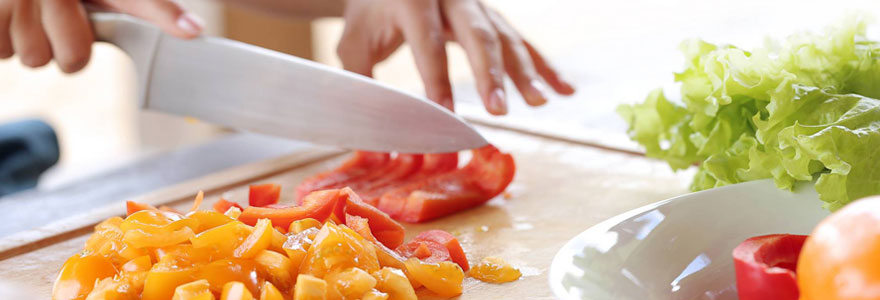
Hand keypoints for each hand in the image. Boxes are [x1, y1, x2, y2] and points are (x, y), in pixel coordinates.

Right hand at [0, 0, 203, 72]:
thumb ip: (146, 8)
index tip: (191, 30)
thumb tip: (191, 30)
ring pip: (36, 59)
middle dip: (69, 50)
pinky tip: (11, 17)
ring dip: (32, 44)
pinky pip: (4, 52)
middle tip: (62, 23)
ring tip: (33, 14)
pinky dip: (4, 41)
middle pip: (75, 59)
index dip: (165, 14)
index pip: (139, 0)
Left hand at [337, 0, 574, 114]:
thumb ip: (364, 83)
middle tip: (499, 110)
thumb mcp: (355, 42)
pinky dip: (542, 66)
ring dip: (525, 72)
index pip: (427, 43)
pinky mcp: (491, 14)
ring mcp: (475, 3)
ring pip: (505, 36)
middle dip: (490, 74)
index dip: (437, 80)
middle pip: (476, 34)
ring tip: (539, 102)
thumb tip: (373, 135)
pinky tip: (564, 89)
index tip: (446, 115)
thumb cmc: (371, 15)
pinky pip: (520, 40)